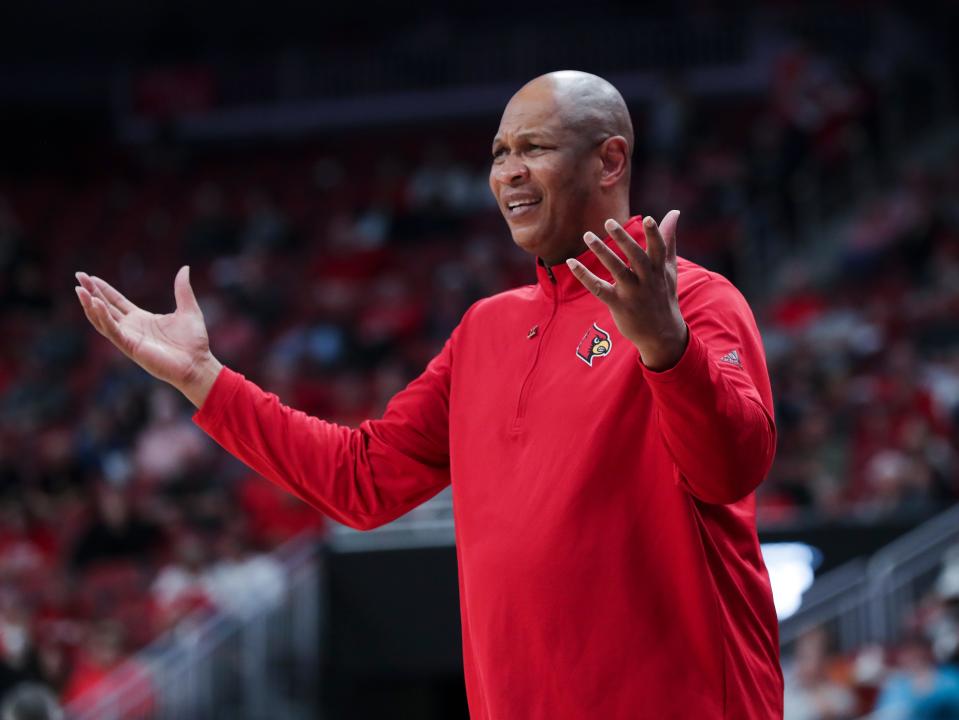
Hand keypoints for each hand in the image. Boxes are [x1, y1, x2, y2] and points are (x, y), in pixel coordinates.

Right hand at [75, 266, 221, 406]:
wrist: (198, 364)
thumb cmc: (194, 341)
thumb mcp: (188, 309)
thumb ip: (182, 289)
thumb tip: (184, 268)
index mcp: (142, 319)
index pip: (116, 302)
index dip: (103, 290)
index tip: (90, 278)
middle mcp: (132, 328)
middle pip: (105, 308)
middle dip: (91, 293)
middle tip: (78, 276)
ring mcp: (129, 338)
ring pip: (103, 320)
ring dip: (90, 305)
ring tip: (80, 289)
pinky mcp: (131, 347)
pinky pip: (112, 331)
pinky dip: (103, 318)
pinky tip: (95, 304)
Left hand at [567, 211, 687, 370]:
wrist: (662, 333)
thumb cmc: (663, 294)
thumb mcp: (669, 269)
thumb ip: (668, 240)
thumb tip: (674, 212)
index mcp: (658, 269)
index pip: (658, 249)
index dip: (654, 234)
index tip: (649, 218)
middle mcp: (647, 280)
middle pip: (635, 257)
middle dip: (623, 239)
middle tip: (609, 221)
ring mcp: (632, 293)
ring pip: (616, 270)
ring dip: (602, 252)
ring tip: (588, 236)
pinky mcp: (618, 304)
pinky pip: (598, 288)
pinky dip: (584, 275)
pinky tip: (571, 262)